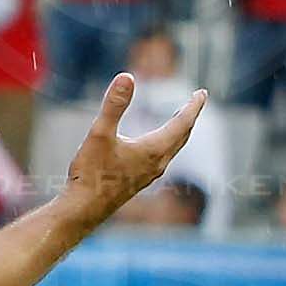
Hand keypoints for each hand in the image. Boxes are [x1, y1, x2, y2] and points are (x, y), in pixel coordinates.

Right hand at [56, 72, 202, 226]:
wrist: (83, 209)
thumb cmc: (91, 173)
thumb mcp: (100, 133)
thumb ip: (114, 105)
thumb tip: (127, 76)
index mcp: (154, 150)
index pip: (182, 123)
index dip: (193, 106)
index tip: (202, 93)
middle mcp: (158, 163)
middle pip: (182, 135)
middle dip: (190, 116)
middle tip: (197, 99)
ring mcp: (150, 174)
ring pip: (174, 148)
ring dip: (180, 130)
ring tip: (181, 117)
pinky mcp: (140, 180)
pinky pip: (163, 157)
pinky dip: (168, 143)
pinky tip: (156, 143)